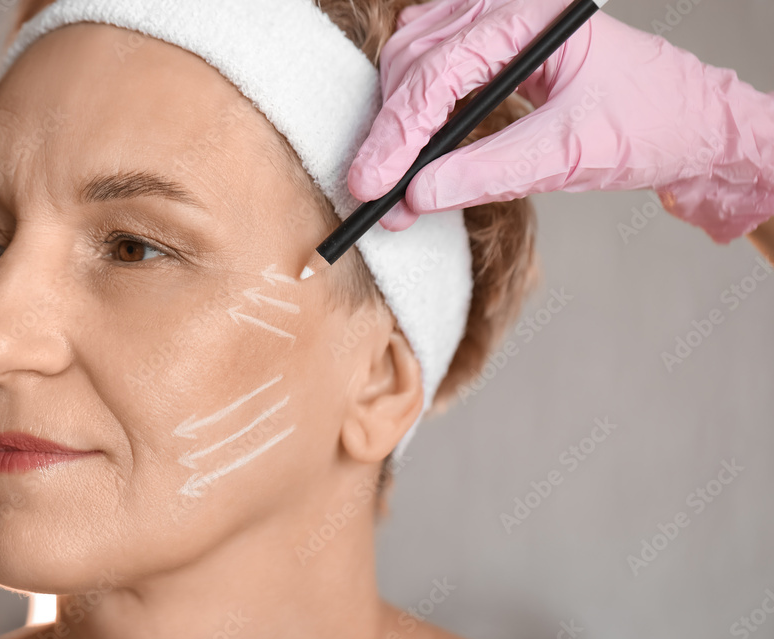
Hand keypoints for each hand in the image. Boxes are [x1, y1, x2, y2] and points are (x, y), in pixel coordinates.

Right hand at [348, 0, 773, 243]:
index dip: (398, 132)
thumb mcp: (567, 156)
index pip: (442, 70)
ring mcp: (503, 19)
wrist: (693, 127)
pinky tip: (410, 136)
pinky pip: (435, 58)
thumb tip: (416, 194)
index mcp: (534, 15)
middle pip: (418, 56)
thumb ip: (486, 173)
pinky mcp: (500, 43)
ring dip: (396, 113)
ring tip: (387, 171)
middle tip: (371, 186)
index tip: (371, 180)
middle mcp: (511, 5)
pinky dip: (415, 101)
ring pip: (417, 54)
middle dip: (390, 127)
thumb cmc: (650, 126)